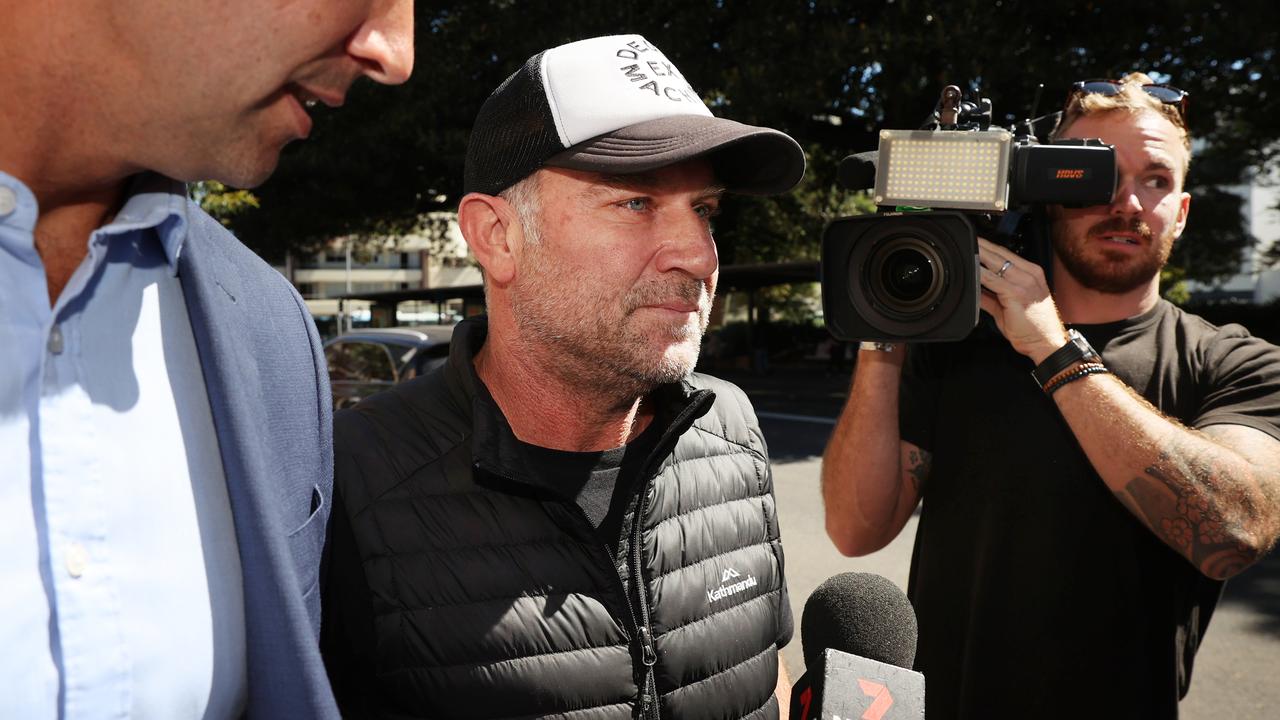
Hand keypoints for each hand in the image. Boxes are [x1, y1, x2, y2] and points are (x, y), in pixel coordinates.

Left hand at [976, 238, 1067, 363]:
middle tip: (966, 239)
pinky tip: (970, 270)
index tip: (975, 241)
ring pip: (996, 263)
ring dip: (979, 255)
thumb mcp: (1008, 307)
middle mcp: (1030, 275)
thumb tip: (974, 290)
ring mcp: (1024, 283)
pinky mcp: (1016, 294)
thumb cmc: (1033, 328)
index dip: (989, 247)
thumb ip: (990, 296)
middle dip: (981, 246)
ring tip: (965, 249)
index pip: (1006, 254)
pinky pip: (992, 280)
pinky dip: (980, 274)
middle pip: (1000, 254)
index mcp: (1031, 274)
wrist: (1046, 343)